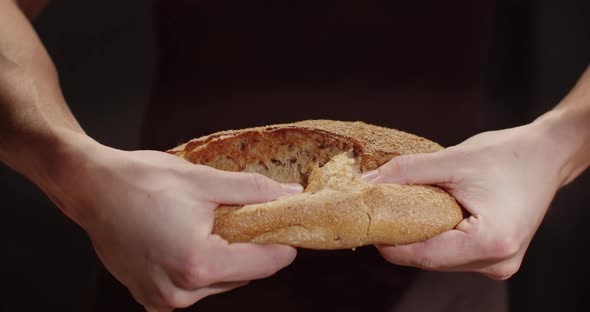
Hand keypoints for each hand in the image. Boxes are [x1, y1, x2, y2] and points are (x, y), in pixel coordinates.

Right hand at [50, 144, 300, 310]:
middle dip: (253, 250)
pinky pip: (191, 287)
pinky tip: (194, 241)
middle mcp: (180, 291)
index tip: (292, 231)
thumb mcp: (204, 181)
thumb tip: (289, 194)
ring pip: (217, 283)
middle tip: (255, 221)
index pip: (262, 264)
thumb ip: (252, 191)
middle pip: (241, 276)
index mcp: (197, 263)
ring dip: (226, 259)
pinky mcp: (149, 296)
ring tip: (218, 227)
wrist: (91, 188)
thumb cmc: (141, 182)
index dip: (282, 246)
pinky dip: (201, 268)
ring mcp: (161, 299)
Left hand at [364, 123, 565, 278]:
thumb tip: (368, 183)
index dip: (390, 243)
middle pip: (431, 259)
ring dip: (419, 238)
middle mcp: (497, 261)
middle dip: (402, 238)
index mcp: (491, 242)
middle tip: (379, 214)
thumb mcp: (451, 159)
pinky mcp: (496, 257)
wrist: (547, 155)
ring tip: (403, 211)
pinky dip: (437, 236)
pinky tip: (428, 216)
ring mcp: (498, 263)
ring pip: (440, 259)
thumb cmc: (508, 155)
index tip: (367, 225)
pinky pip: (453, 254)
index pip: (424, 255)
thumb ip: (406, 173)